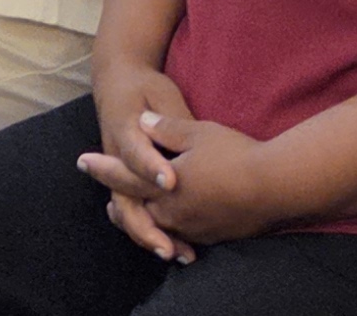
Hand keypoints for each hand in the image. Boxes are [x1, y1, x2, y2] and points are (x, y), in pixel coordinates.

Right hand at [82, 68, 196, 260]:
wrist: (116, 84)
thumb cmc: (143, 89)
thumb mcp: (162, 95)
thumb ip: (172, 121)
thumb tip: (185, 135)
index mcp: (125, 131)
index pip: (137, 153)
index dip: (152, 167)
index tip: (170, 181)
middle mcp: (118, 159)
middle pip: (127, 201)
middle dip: (147, 227)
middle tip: (168, 247)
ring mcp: (121, 176)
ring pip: (131, 215)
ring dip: (152, 236)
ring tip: (179, 254)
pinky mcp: (129, 185)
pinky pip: (138, 214)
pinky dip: (155, 232)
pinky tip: (180, 248)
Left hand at [116, 109, 281, 245]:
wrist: (274, 187)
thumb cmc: (234, 154)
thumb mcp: (197, 132)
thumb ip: (166, 128)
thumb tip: (144, 121)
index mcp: (163, 186)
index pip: (124, 176)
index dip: (102, 169)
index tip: (82, 161)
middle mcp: (172, 212)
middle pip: (137, 211)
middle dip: (121, 206)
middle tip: (108, 205)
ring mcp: (192, 228)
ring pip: (160, 227)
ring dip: (146, 222)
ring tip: (140, 217)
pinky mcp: (213, 235)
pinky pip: (185, 235)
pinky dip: (173, 230)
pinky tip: (177, 226)